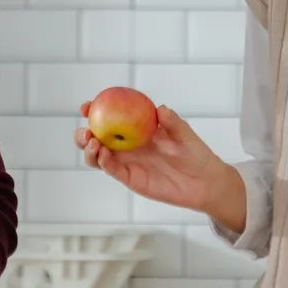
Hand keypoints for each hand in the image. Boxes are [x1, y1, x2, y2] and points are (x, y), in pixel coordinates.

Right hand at [73, 104, 245, 229]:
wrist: (204, 182)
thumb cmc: (195, 153)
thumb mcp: (185, 134)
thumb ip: (173, 122)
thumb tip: (160, 109)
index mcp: (136, 129)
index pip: (110, 117)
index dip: (95, 111)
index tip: (87, 106)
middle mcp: (127, 145)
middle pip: (96, 138)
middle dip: (84, 134)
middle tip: (86, 130)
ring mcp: (127, 162)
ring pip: (98, 156)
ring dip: (89, 150)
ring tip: (94, 143)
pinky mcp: (130, 178)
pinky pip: (112, 169)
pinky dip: (103, 162)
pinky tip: (103, 154)